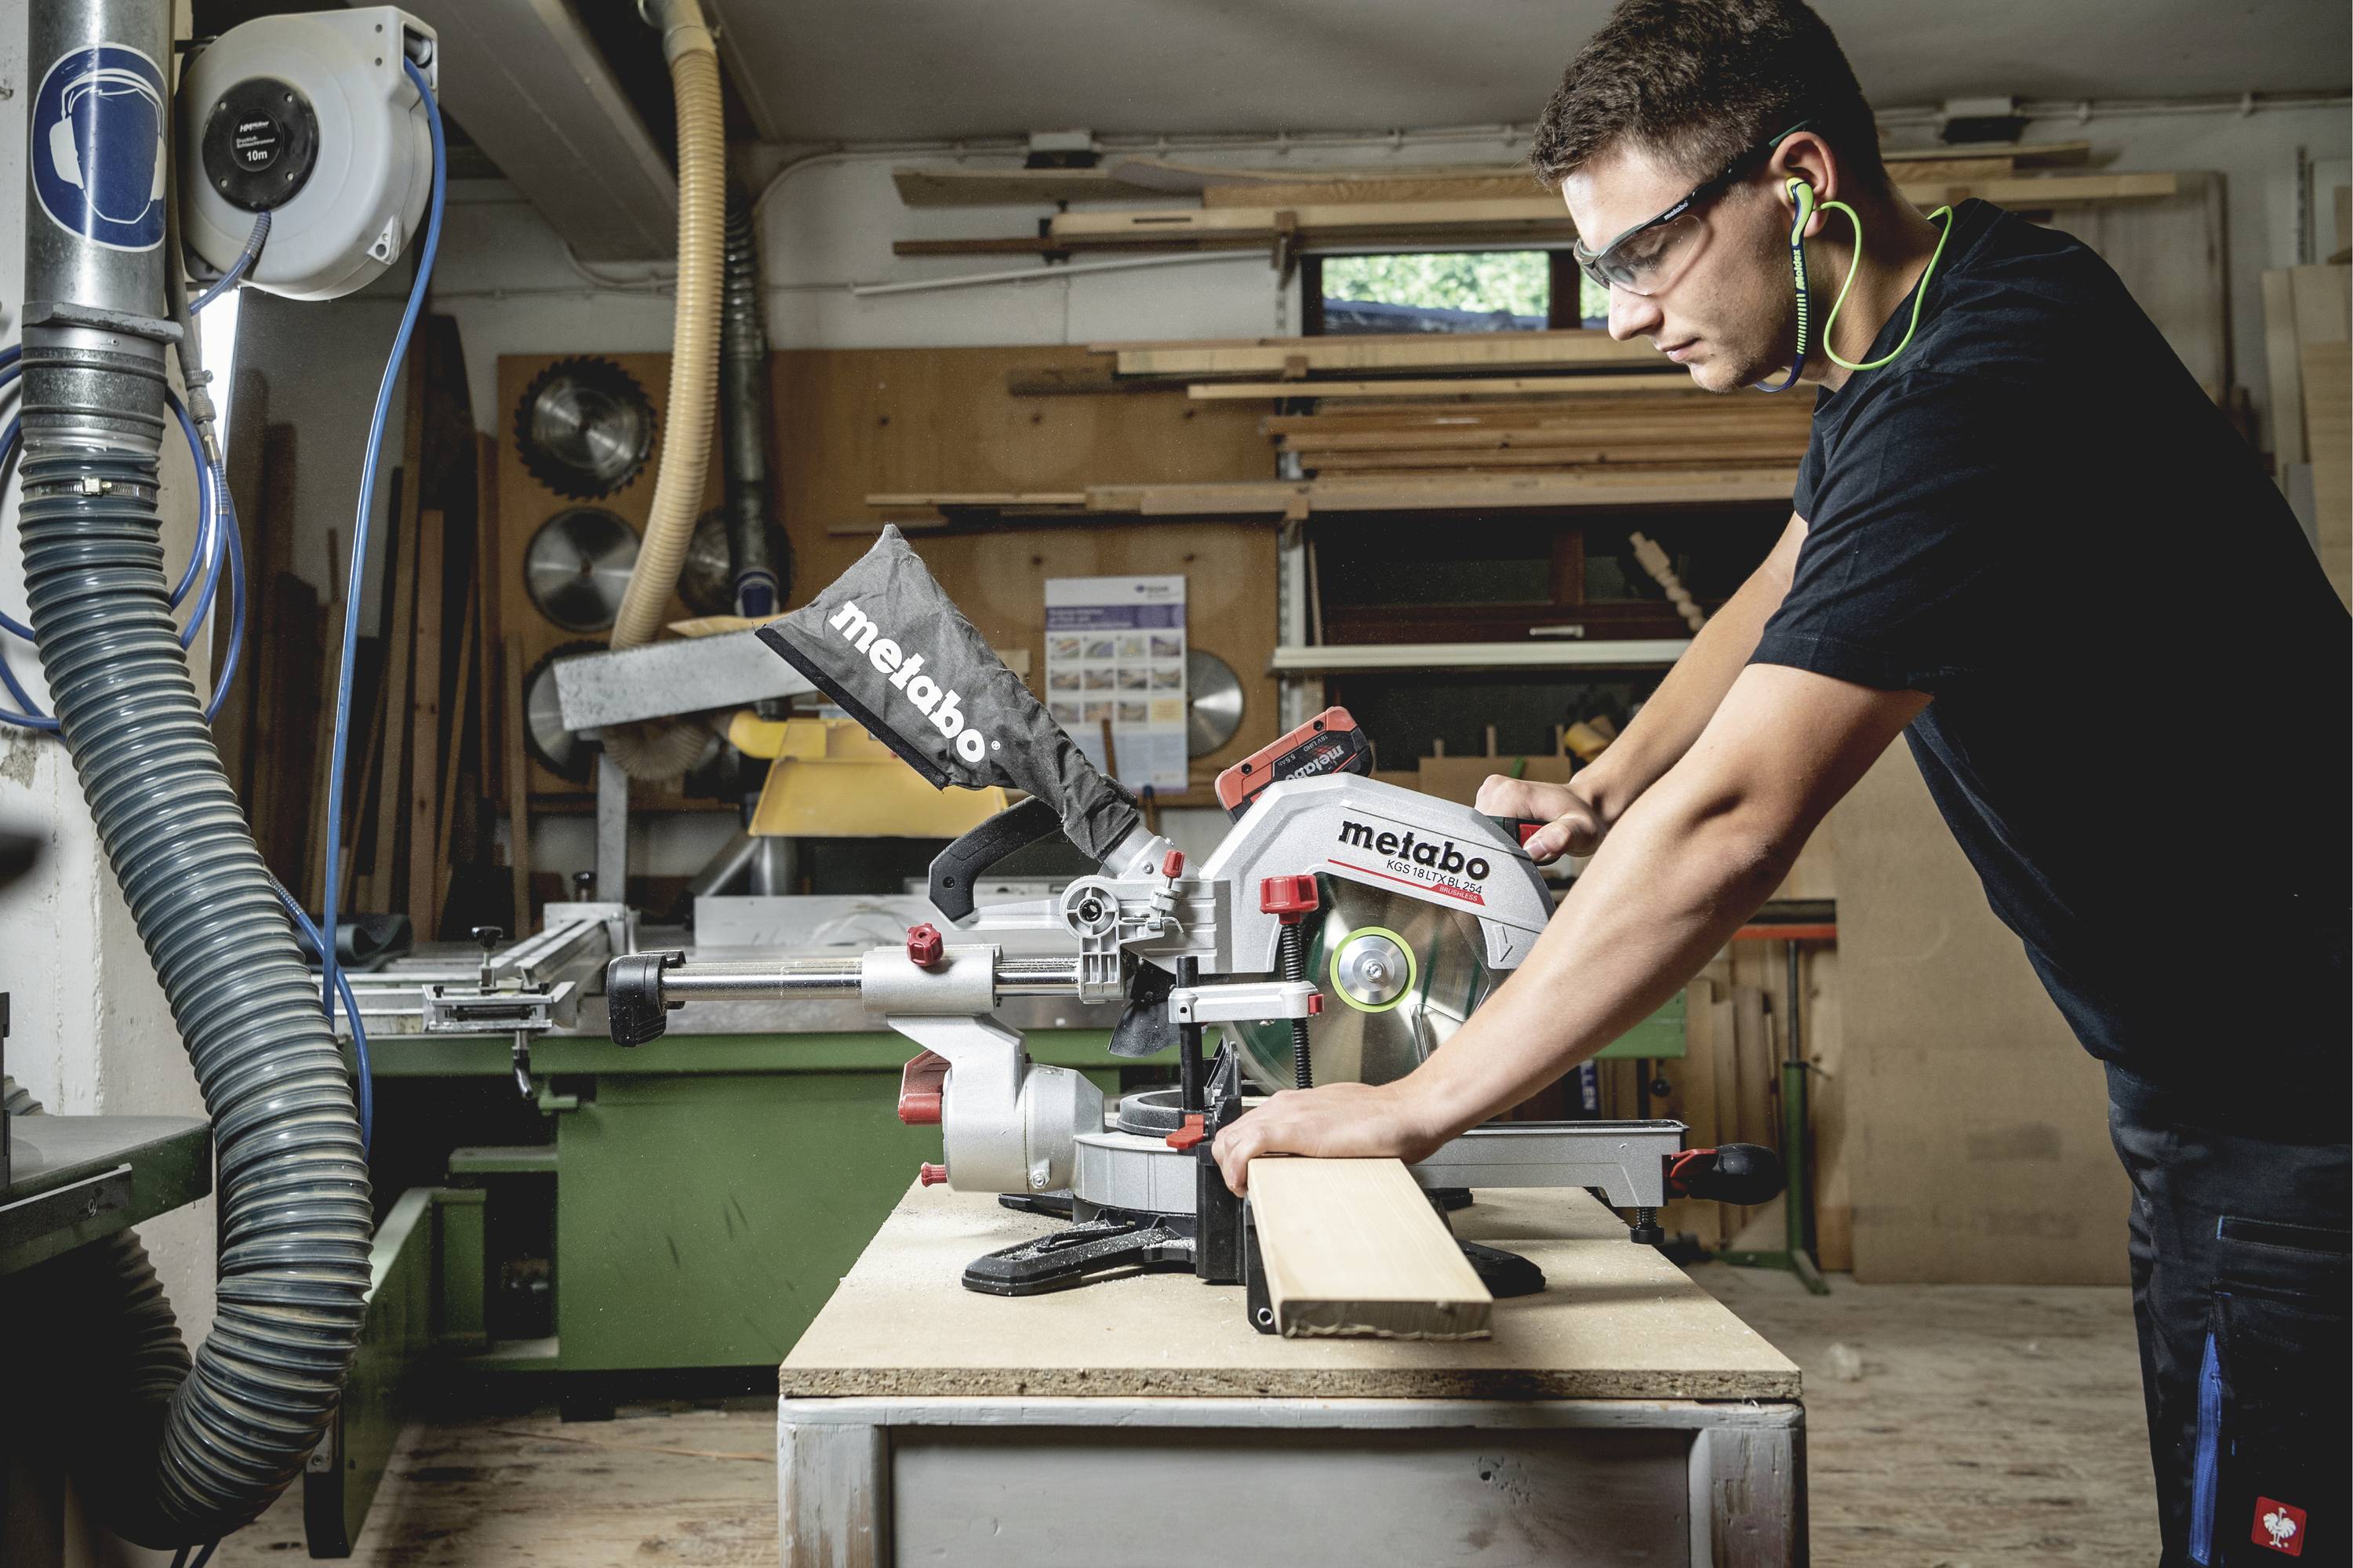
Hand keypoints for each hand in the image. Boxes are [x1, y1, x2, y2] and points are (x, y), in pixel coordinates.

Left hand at [1209, 1080, 1444, 1195]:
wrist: (1406, 1111)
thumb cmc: (1384, 1121)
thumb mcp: (1339, 1127)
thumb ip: (1318, 1139)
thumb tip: (1309, 1159)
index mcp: (1295, 1105)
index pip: (1244, 1127)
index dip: (1236, 1155)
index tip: (1245, 1175)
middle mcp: (1285, 1105)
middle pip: (1229, 1134)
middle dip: (1227, 1164)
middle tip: (1243, 1186)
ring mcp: (1288, 1115)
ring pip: (1231, 1139)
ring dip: (1230, 1168)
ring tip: (1246, 1188)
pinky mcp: (1295, 1130)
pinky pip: (1247, 1147)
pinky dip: (1237, 1169)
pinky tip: (1246, 1185)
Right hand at [1474, 774, 1607, 861]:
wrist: (1585, 805)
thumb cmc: (1583, 817)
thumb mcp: (1582, 831)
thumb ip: (1561, 837)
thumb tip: (1535, 848)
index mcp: (1512, 794)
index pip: (1488, 835)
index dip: (1505, 852)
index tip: (1528, 855)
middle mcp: (1497, 790)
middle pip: (1484, 837)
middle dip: (1506, 850)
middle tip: (1535, 847)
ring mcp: (1491, 794)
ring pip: (1485, 837)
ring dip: (1505, 846)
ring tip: (1531, 840)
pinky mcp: (1490, 801)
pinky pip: (1487, 832)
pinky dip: (1503, 840)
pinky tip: (1522, 835)